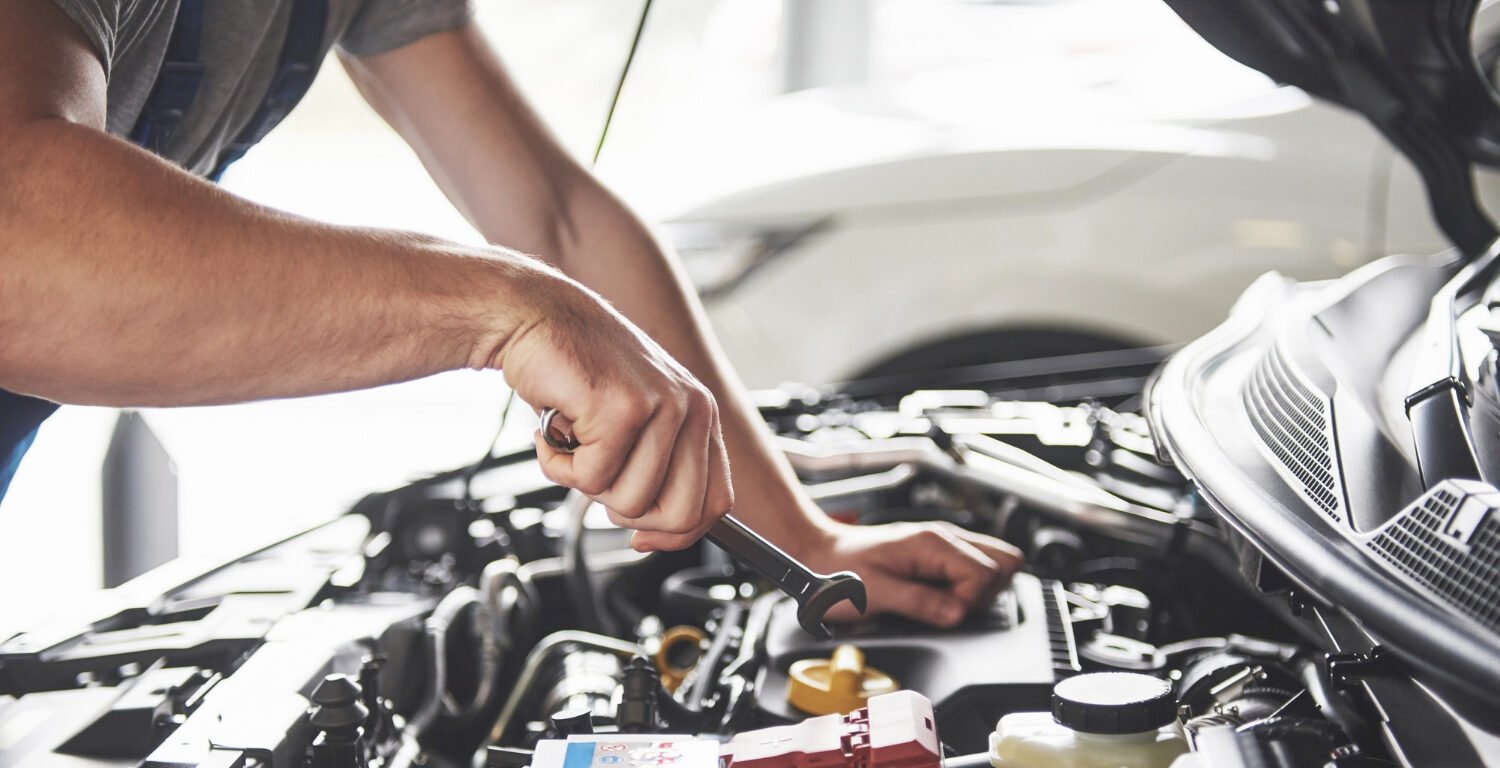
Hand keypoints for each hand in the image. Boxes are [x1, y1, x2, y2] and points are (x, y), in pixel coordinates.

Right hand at [495, 271, 732, 550]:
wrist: (534, 318)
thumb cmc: (577, 372)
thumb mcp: (634, 422)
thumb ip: (656, 469)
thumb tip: (654, 535)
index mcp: (702, 414)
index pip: (716, 503)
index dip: (677, 533)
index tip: (641, 537)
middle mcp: (692, 408)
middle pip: (679, 515)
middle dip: (627, 513)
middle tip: (597, 476)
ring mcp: (662, 406)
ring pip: (630, 502)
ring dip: (584, 482)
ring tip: (573, 440)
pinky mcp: (623, 408)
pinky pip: (591, 479)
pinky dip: (558, 465)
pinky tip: (553, 429)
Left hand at [797, 520, 1023, 626]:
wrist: (817, 554)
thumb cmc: (838, 571)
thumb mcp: (875, 593)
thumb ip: (919, 603)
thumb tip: (957, 615)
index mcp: (932, 544)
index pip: (986, 573)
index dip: (970, 602)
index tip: (944, 614)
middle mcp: (944, 538)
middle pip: (1003, 563)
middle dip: (984, 595)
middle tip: (949, 608)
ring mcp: (943, 545)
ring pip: (994, 564)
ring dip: (979, 591)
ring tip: (944, 603)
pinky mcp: (938, 556)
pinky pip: (973, 568)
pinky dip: (967, 587)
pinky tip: (941, 597)